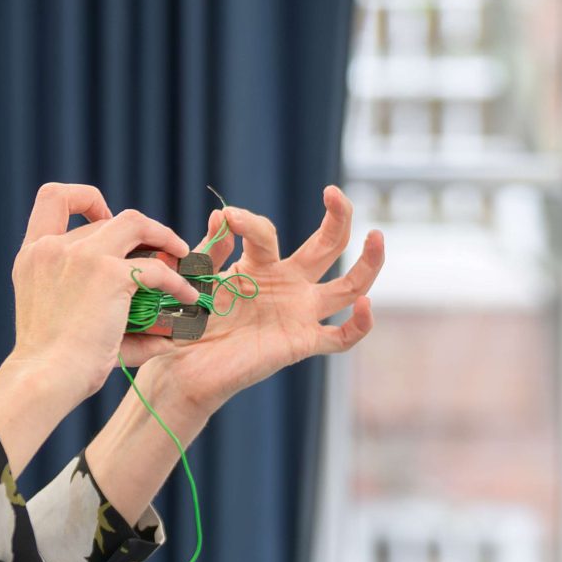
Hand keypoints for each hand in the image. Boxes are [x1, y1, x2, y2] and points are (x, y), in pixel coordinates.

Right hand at [6, 182, 199, 402]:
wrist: (44, 379)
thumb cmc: (50, 363)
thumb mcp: (57, 319)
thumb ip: (86, 301)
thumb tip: (131, 308)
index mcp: (34, 254)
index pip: (54, 197)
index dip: (85, 200)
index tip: (105, 220)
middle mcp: (55, 247)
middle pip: (108, 218)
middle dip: (141, 233)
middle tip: (159, 255)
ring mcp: (82, 256)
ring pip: (136, 223)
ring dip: (163, 236)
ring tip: (182, 257)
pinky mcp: (109, 274)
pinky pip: (157, 269)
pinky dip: (177, 282)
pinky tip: (187, 298)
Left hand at [136, 186, 383, 413]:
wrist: (183, 369)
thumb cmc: (188, 323)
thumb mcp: (197, 280)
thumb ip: (211, 251)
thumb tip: (222, 213)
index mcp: (260, 265)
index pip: (267, 233)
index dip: (249, 223)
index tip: (228, 217)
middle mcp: (288, 285)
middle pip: (327, 246)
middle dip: (338, 217)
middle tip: (333, 192)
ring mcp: (299, 313)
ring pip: (348, 286)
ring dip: (369, 262)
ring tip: (377, 235)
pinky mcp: (302, 343)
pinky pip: (340, 337)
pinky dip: (359, 324)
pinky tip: (365, 306)